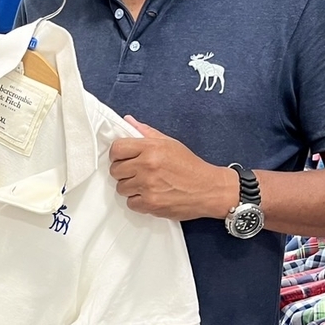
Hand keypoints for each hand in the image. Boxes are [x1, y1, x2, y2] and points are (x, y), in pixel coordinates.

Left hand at [110, 116, 237, 219]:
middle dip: (124, 172)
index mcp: (151, 148)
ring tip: (146, 184)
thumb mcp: (170, 143)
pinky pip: (130, 203)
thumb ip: (146, 132)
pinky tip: (151, 195)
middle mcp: (147, 166)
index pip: (117, 148)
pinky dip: (138, 201)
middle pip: (115, 170)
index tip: (122, 158)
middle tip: (136, 173)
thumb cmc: (190, 166)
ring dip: (130, 188)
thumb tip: (128, 121)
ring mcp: (147, 186)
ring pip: (121, 188)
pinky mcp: (150, 203)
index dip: (117, 154)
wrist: (209, 189)